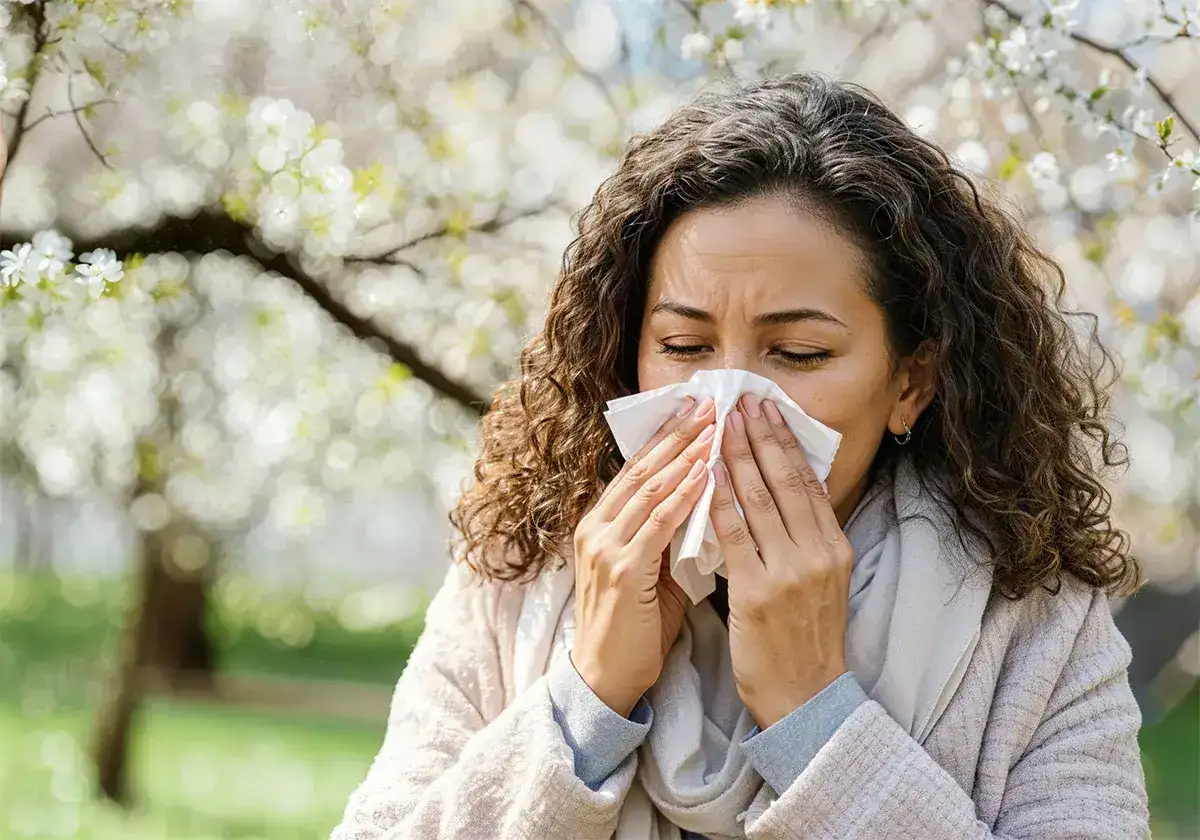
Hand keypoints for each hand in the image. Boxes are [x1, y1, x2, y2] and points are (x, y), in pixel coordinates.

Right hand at [571, 396, 716, 716]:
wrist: (607, 679)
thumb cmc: (635, 627)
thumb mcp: (651, 571)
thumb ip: (667, 535)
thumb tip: (704, 501)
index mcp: (602, 523)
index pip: (638, 469)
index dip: (668, 436)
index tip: (698, 409)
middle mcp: (597, 527)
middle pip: (642, 467)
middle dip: (679, 432)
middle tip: (710, 402)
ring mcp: (605, 547)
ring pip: (650, 487)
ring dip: (686, 453)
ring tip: (715, 425)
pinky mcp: (622, 571)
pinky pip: (657, 523)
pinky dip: (684, 495)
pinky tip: (707, 472)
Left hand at [708, 394, 852, 728]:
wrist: (805, 697)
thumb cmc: (806, 638)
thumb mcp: (822, 581)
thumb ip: (806, 538)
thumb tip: (784, 490)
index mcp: (834, 548)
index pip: (807, 482)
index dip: (785, 442)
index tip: (768, 410)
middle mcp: (816, 554)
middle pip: (783, 481)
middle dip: (760, 436)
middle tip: (742, 400)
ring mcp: (788, 572)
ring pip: (757, 500)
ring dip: (737, 456)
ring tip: (721, 423)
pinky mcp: (756, 592)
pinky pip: (733, 535)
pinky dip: (719, 499)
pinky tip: (707, 473)